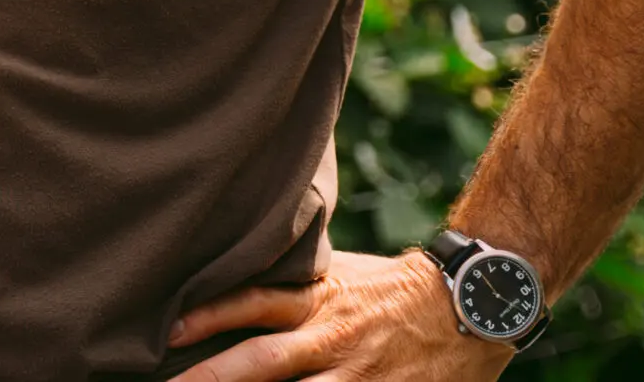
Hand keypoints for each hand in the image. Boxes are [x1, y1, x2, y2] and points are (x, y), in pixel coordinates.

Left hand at [168, 250, 509, 381]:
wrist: (474, 302)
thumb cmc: (397, 286)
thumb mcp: (341, 272)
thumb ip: (296, 281)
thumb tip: (245, 274)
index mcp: (319, 298)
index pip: (254, 302)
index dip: (211, 315)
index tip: (170, 330)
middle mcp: (331, 336)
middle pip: (262, 362)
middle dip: (213, 378)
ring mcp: (357, 374)